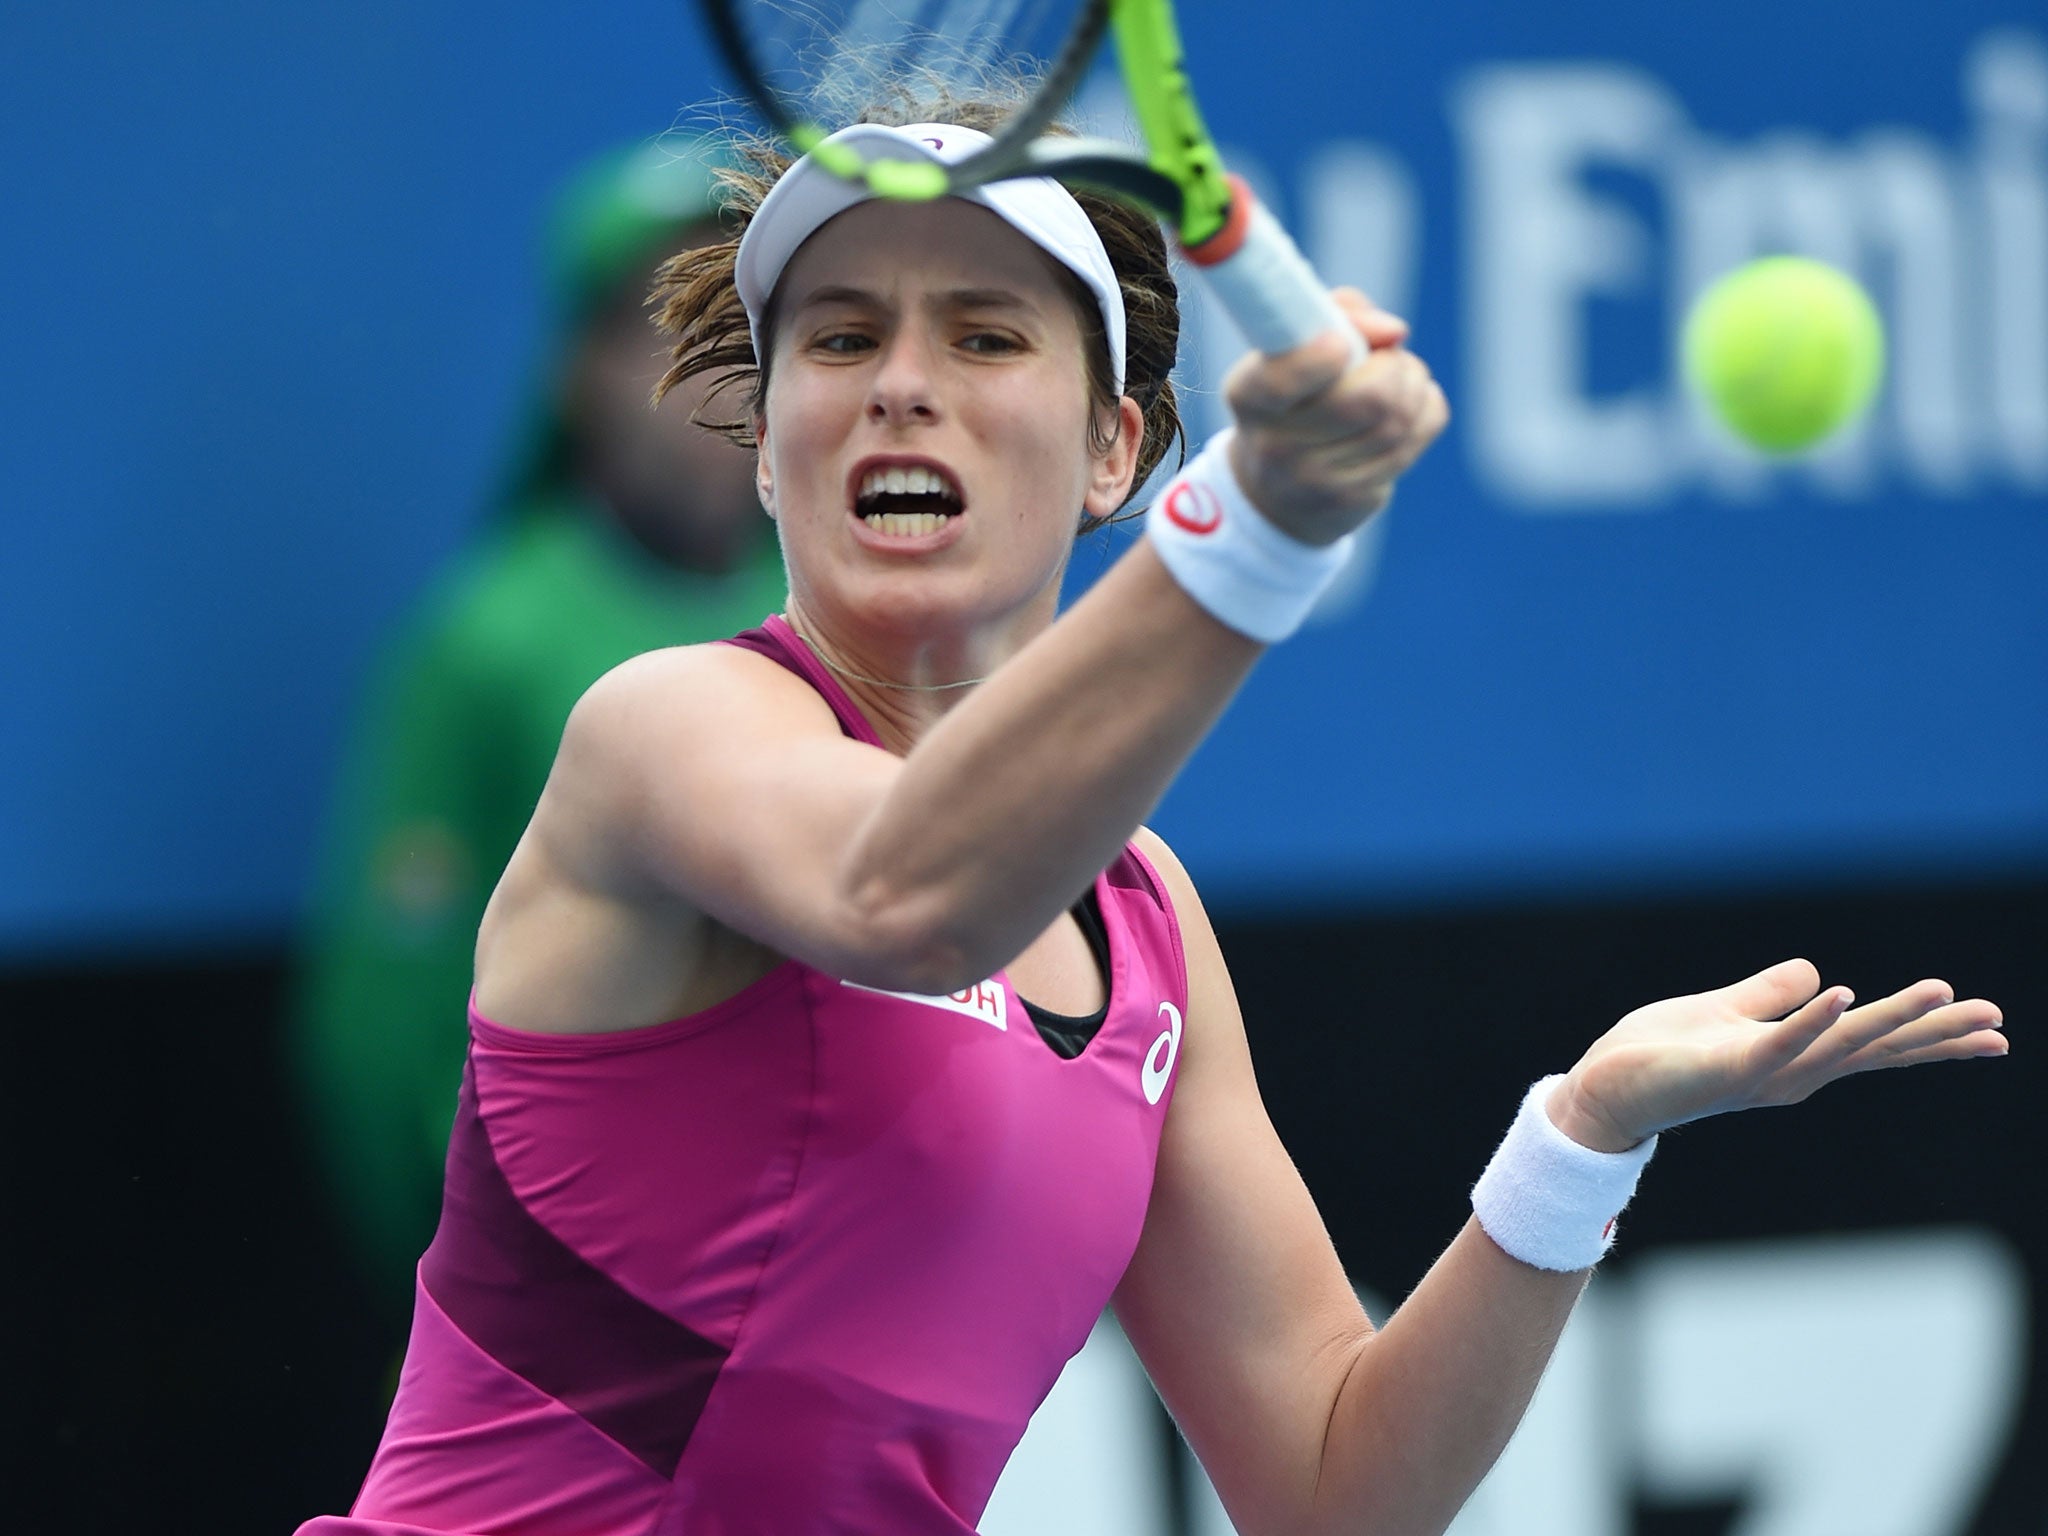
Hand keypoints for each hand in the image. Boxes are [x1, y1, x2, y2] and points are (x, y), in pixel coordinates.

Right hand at [1222, 289, 1447, 546]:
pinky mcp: (1353, 499)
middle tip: (1388, 358)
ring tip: (1400, 378)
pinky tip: (1410, 407)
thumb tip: (1394, 331)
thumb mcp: (1292, 350)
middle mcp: (1274, 446)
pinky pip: (1417, 435)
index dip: (1319, 358)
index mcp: (1249, 396)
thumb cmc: (1294, 397)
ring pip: (1399, 416)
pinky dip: (1425, 409)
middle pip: (1371, 398)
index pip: (1282, 381)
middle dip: (1394, 366)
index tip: (1340, 343)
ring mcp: (1314, 481)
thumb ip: (1335, 315)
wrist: (1277, 492)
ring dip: (1413, 383)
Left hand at [1546, 959, 2006, 1152]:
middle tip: (1997, 1022)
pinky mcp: (1729, 1066)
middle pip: (1875, 1048)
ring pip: (1841, 1042)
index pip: (1873, 1042)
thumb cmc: (1658, 1058)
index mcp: (1795, 1057)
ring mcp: (1764, 1073)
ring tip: (1945, 993)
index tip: (1991, 1028)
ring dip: (1891, 1017)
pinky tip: (1845, 994)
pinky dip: (1811, 1018)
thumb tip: (1821, 974)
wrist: (1602, 1091)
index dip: (1929, 1033)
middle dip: (1935, 1034)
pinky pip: (1779, 1040)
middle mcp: (1791, 1073)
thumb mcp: (1725, 1014)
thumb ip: (1770, 997)